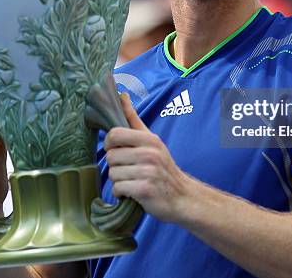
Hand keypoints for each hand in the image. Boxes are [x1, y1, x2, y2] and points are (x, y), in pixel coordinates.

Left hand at [104, 94, 191, 222]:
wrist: (182, 196)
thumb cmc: (162, 167)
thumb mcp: (151, 140)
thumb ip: (133, 119)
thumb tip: (121, 95)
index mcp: (149, 139)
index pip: (115, 134)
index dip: (109, 143)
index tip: (116, 149)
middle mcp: (150, 153)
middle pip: (111, 156)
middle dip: (116, 166)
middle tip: (128, 169)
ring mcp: (148, 172)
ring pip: (113, 174)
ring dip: (119, 181)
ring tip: (132, 180)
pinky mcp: (145, 190)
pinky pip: (118, 189)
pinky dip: (121, 193)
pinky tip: (132, 192)